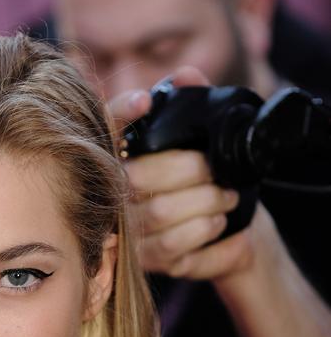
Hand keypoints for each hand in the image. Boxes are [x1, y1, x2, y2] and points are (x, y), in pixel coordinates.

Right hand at [108, 67, 249, 281]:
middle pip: (141, 175)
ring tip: (228, 196)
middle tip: (219, 171)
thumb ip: (192, 104)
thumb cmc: (203, 179)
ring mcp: (125, 231)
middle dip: (192, 169)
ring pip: (160, 212)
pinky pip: (172, 246)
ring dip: (205, 202)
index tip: (146, 100)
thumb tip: (187, 76)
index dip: (120, 113)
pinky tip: (219, 222)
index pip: (107, 127)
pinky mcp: (144, 261)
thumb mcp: (200, 138)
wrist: (227, 233)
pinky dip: (203, 230)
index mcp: (121, 155)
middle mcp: (113, 193)